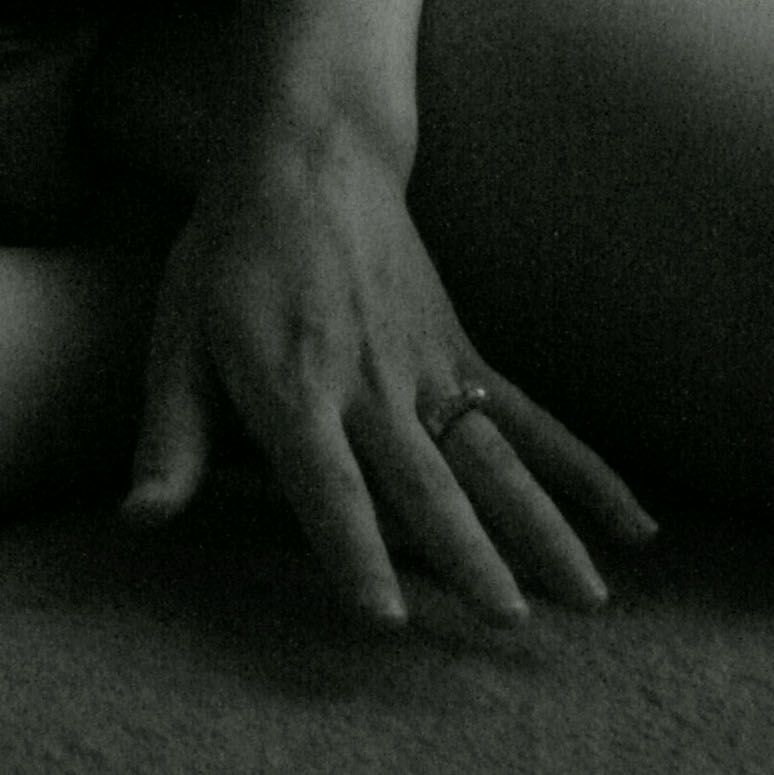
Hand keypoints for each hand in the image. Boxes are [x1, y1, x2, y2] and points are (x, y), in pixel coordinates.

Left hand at [122, 103, 655, 629]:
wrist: (308, 153)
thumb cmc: (228, 254)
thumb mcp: (176, 333)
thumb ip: (167, 433)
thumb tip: (138, 520)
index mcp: (290, 385)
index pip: (326, 484)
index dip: (354, 550)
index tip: (387, 619)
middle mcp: (367, 383)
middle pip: (422, 481)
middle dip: (464, 554)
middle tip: (506, 621)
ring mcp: (424, 367)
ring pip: (491, 459)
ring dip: (541, 527)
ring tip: (588, 599)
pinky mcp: (461, 353)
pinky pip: (530, 419)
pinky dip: (584, 470)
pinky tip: (635, 523)